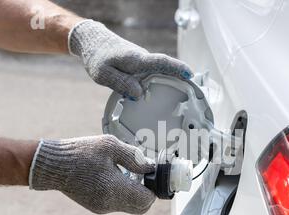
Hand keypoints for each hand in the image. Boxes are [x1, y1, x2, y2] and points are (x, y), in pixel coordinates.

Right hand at [29, 135, 155, 214]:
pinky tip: (115, 177)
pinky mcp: (96, 207)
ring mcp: (102, 208)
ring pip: (130, 207)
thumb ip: (134, 157)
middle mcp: (109, 203)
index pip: (147, 200)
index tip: (152, 175)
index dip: (153, 188)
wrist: (52, 165)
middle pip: (141, 207)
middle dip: (146, 193)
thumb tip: (150, 167)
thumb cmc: (79, 153)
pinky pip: (118, 204)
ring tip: (126, 173)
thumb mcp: (110, 146)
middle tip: (143, 175)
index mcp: (113, 189)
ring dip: (134, 193)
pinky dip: (123, 194)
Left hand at [68, 20, 192, 98]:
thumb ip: (121, 83)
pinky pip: (153, 75)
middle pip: (166, 69)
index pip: (160, 62)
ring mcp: (143, 63)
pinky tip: (163, 96)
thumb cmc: (97, 58)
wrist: (93, 42)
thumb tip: (139, 94)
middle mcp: (143, 59)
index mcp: (136, 60)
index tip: (190, 74)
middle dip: (181, 78)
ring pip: (159, 73)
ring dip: (172, 82)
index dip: (176, 68)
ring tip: (184, 97)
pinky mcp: (140, 67)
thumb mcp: (103, 74)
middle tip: (195, 92)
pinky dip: (160, 83)